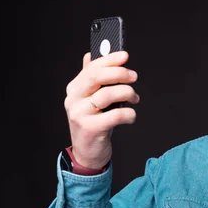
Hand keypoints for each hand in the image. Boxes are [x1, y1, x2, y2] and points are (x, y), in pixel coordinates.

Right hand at [64, 51, 139, 169]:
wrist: (87, 152)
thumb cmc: (93, 123)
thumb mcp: (90, 100)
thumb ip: (91, 79)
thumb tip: (90, 56)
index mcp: (74, 89)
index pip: (91, 68)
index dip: (109, 60)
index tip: (124, 56)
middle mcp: (73, 99)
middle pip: (96, 78)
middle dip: (119, 73)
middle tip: (134, 76)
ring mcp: (80, 114)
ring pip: (107, 95)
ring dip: (127, 93)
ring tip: (134, 98)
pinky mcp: (90, 128)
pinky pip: (115, 116)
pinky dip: (128, 114)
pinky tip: (130, 116)